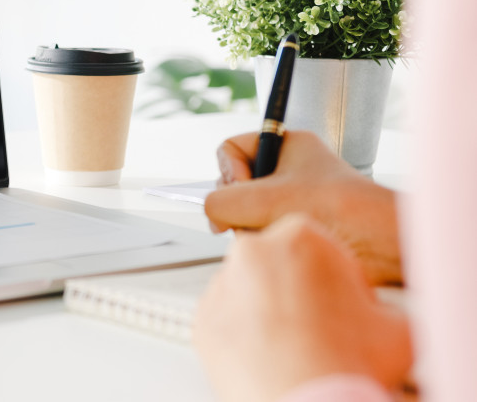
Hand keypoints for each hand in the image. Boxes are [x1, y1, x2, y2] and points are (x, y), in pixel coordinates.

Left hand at [195, 214, 411, 401]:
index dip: (339, 280)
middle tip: (321, 329)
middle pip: (281, 266)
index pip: (322, 248)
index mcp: (300, 237)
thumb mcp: (398, 326)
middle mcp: (251, 252)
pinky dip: (245, 336)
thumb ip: (386, 305)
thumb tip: (384, 313)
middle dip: (300, 292)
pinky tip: (270, 358)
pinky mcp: (201, 320)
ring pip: (250, 293)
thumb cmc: (346, 364)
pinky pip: (227, 322)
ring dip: (270, 313)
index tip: (345, 303)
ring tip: (296, 349)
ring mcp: (221, 286)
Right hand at [206, 131, 401, 283]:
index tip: (243, 188)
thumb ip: (219, 203)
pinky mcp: (297, 227)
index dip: (228, 170)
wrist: (380, 243)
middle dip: (238, 205)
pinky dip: (265, 241)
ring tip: (276, 232)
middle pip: (234, 184)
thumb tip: (213, 217)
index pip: (231, 149)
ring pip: (245, 212)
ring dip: (252, 227)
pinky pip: (261, 232)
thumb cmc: (335, 210)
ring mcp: (291, 200)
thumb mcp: (260, 199)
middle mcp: (288, 170)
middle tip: (255, 216)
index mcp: (287, 145)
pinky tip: (282, 244)